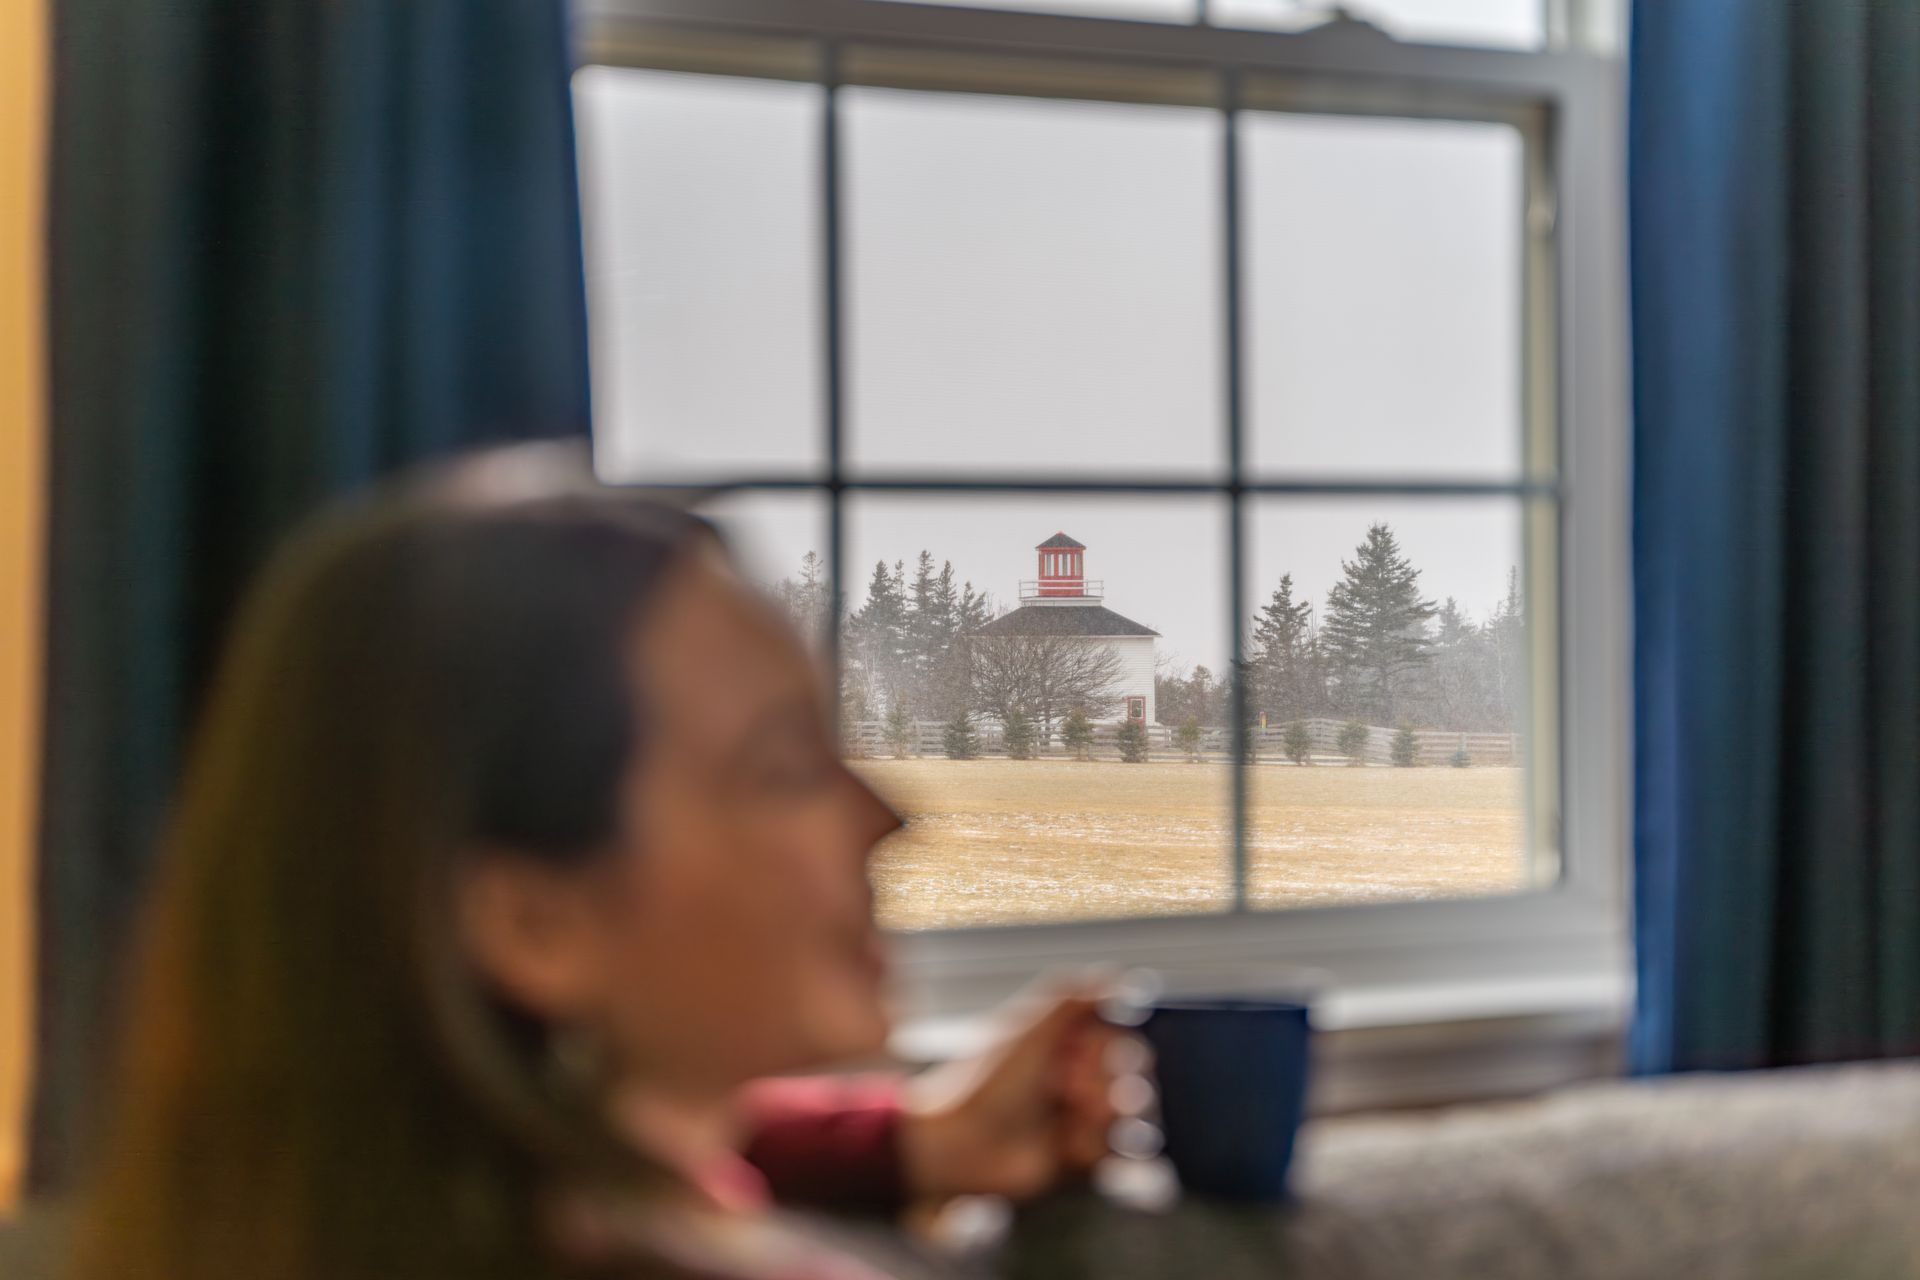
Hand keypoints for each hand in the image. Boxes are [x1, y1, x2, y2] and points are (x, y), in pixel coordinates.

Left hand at [899, 982, 1124, 1203]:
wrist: (962, 1143)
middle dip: (1107, 1081)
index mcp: (1057, 1044)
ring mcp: (1071, 1117)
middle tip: (1073, 1088)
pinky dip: (1090, 1145)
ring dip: (1104, 1112)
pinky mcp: (1070, 1155)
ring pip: (1123, 1113)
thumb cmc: (987, 1083)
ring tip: (1078, 1113)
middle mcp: (1067, 1078)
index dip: (1105, 1047)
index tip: (1081, 1052)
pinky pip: (1107, 1149)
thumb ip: (1073, 998)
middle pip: (1125, 1076)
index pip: (1112, 1039)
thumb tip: (1114, 974)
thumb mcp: (1031, 1030)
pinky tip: (1064, 1142)